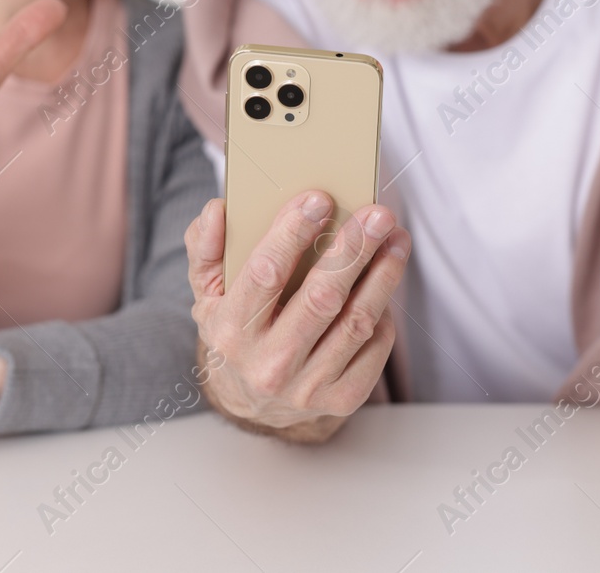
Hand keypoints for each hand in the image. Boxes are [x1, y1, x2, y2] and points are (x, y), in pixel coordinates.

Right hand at [184, 191, 409, 438]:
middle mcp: (268, 364)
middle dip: (354, 250)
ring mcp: (308, 387)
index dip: (292, 234)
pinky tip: (384, 283)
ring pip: (356, 322)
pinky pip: (375, 347)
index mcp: (231, 331)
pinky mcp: (342, 399)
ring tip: (395, 238)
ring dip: (383, 274)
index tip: (319, 199)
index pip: (265, 274)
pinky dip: (384, 311)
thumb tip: (218, 209)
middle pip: (322, 298)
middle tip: (378, 214)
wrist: (253, 400)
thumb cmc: (235, 331)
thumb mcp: (207, 292)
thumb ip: (205, 247)